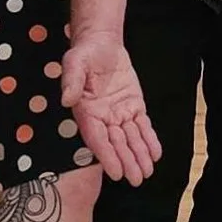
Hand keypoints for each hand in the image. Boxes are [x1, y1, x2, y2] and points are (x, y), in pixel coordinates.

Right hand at [59, 32, 161, 184]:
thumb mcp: (74, 63)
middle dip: (127, 161)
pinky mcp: (133, 106)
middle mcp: (102, 117)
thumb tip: (67, 99)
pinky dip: (149, 139)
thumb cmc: (84, 54)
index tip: (116, 173)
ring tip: (147, 172)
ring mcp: (118, 113)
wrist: (101, 43)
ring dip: (139, 155)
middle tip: (136, 179)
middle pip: (116, 144)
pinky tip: (155, 153)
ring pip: (130, 138)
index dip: (107, 156)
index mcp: (86, 112)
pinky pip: (142, 126)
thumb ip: (72, 82)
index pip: (97, 139)